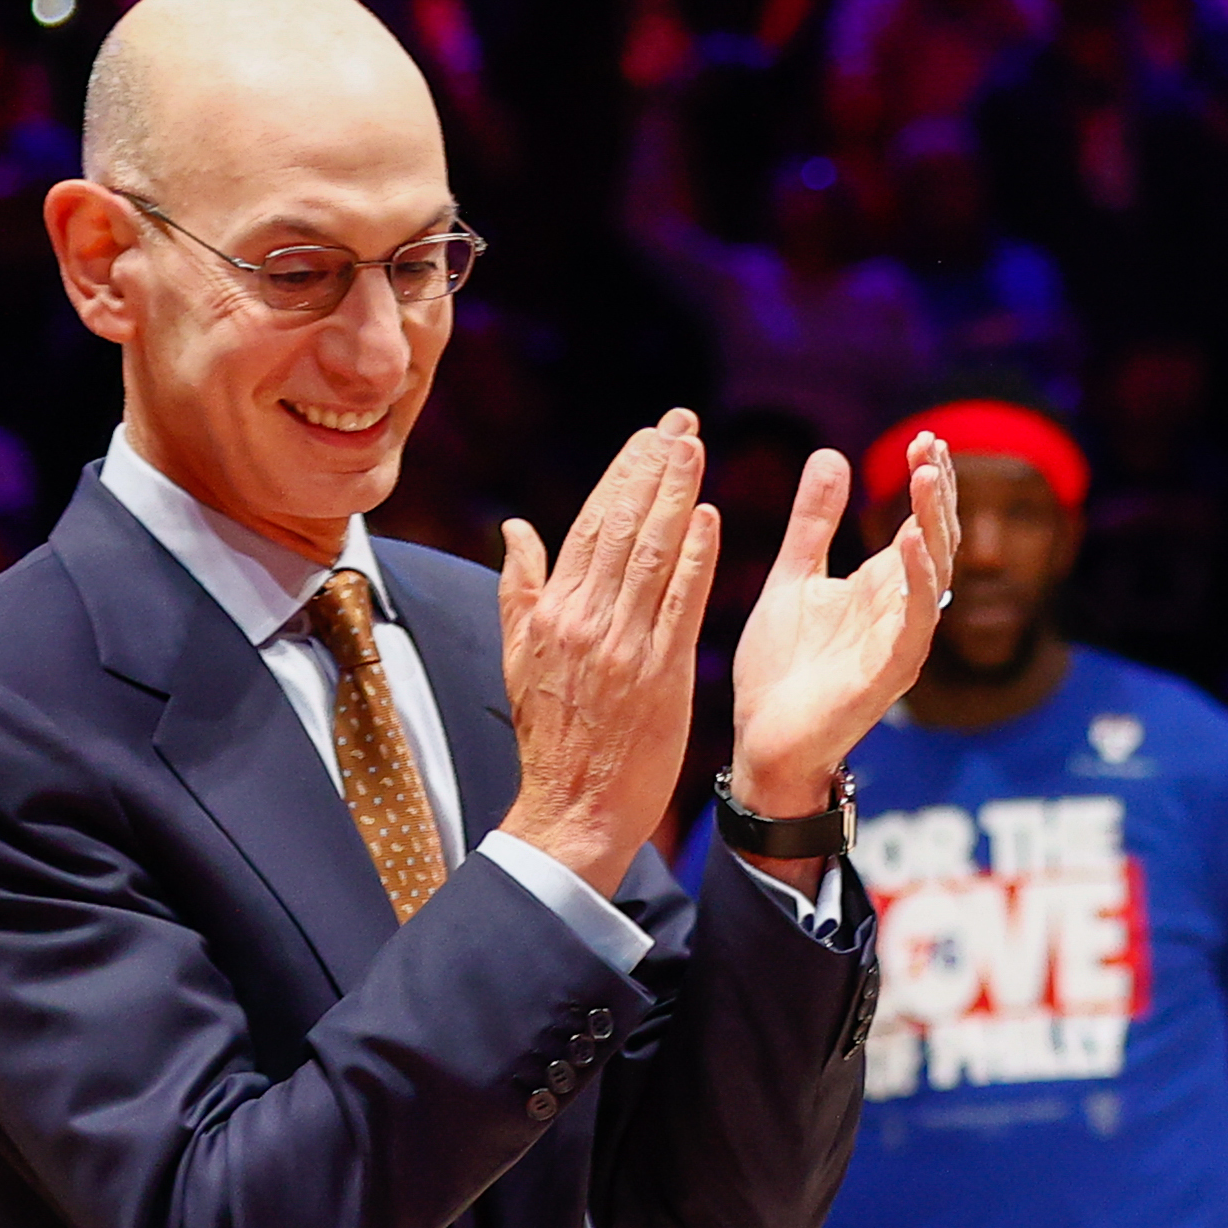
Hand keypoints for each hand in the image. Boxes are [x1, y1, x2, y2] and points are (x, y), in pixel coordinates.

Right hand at [496, 416, 722, 894]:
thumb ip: (521, 588)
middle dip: (654, 469)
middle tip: (681, 423)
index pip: (591, 525)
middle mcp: (586, 621)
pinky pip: (681, 604)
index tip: (648, 434)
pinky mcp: (662, 673)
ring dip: (677, 497)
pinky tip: (710, 519)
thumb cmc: (550, 732)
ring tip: (695, 449)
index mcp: (553, 613)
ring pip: (653, 555)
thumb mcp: (519, 656)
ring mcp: (625, 646)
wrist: (575, 804)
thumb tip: (517, 526)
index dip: (622, 475)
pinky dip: (695, 559)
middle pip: (623, 528)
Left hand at [729, 434, 957, 816]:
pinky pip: (914, 621)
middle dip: (938, 494)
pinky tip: (907, 539)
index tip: (924, 439)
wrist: (761, 741)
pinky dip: (916, 579)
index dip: (929, 484)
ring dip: (934, 525)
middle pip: (938, 541)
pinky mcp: (888, 673)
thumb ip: (815, 523)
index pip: (923, 525)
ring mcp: (900, 642)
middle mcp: (902, 611)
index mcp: (883, 588)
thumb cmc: (780, 670)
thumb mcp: (794, 577)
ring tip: (926, 478)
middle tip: (930, 447)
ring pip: (935, 574)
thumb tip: (832, 455)